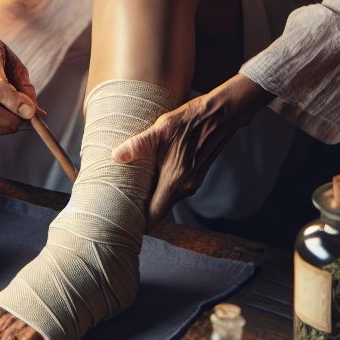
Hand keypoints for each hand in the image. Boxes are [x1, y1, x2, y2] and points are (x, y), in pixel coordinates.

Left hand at [112, 74, 271, 229]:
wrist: (222, 114)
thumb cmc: (192, 119)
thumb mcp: (162, 128)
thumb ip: (139, 144)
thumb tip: (116, 155)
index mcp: (175, 179)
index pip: (156, 214)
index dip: (140, 224)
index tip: (125, 225)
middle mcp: (186, 186)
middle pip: (161, 209)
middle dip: (144, 212)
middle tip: (123, 207)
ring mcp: (194, 181)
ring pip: (170, 199)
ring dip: (155, 198)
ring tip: (134, 192)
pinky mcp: (198, 174)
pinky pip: (178, 189)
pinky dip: (165, 188)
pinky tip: (154, 176)